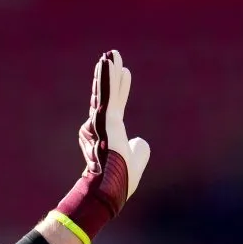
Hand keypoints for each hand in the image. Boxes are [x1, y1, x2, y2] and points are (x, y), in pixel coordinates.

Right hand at [51, 50, 151, 243]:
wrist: (110, 189)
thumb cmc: (121, 180)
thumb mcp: (137, 162)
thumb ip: (140, 150)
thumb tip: (140, 142)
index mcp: (111, 133)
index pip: (116, 105)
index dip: (120, 89)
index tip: (125, 72)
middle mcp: (103, 124)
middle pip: (107, 94)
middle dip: (109, 75)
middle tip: (110, 55)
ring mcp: (102, 121)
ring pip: (106, 91)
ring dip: (107, 72)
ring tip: (110, 54)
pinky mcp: (105, 120)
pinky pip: (107, 94)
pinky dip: (107, 78)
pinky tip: (107, 63)